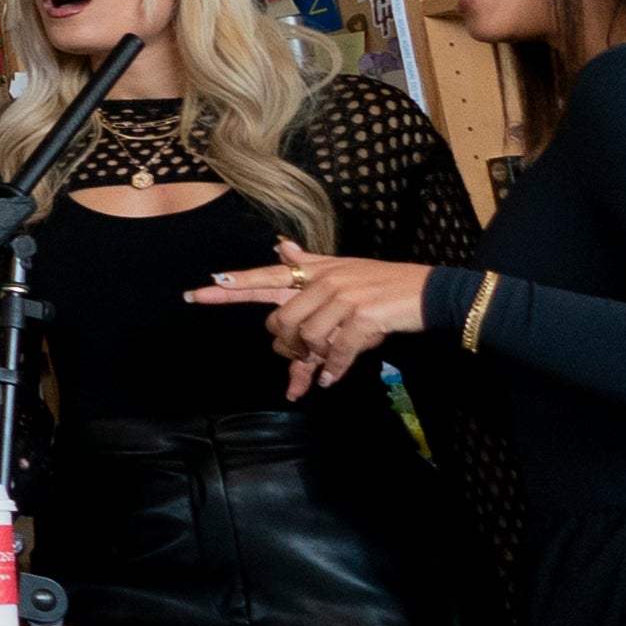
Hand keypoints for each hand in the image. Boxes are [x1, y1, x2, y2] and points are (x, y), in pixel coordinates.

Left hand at [193, 247, 434, 396]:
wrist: (428, 292)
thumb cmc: (382, 285)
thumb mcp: (344, 269)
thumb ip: (309, 265)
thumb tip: (281, 247)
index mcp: (316, 272)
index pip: (265, 278)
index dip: (232, 286)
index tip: (198, 292)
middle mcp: (325, 281)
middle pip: (281, 322)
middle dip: (287, 346)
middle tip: (299, 358)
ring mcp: (344, 299)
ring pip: (307, 339)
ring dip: (312, 359)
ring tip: (322, 365)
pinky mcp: (363, 318)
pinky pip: (335, 353)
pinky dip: (332, 370)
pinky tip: (329, 379)